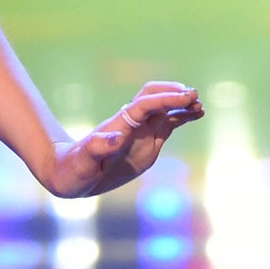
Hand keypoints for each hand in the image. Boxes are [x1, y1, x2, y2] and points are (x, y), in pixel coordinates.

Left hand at [40, 82, 202, 197]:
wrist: (69, 174)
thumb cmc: (74, 169)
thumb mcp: (82, 163)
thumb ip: (96, 149)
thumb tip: (116, 137)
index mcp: (118, 126)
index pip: (144, 105)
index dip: (164, 99)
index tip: (184, 96)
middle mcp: (130, 124)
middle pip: (152, 98)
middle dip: (171, 94)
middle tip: (193, 96)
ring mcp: (139, 131)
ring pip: (163, 109)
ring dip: (180, 104)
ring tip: (199, 105)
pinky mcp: (147, 141)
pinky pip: (168, 124)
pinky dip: (182, 117)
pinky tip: (196, 114)